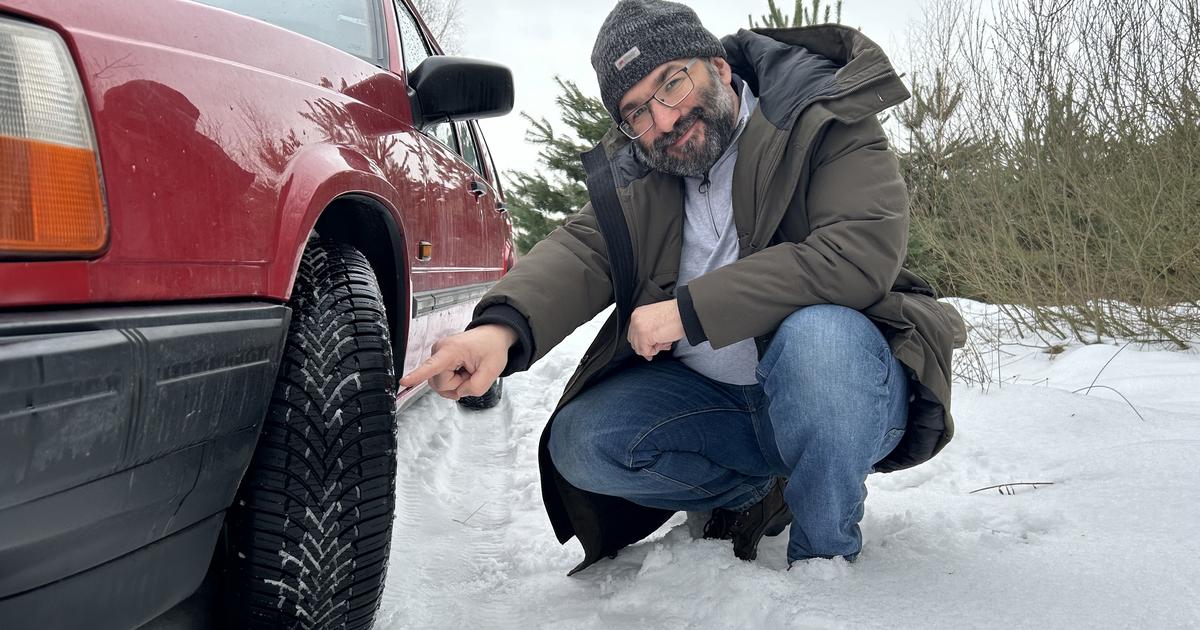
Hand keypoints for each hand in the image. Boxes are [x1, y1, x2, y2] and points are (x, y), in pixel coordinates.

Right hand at [398, 324, 515, 399]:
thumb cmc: (491, 348)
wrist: (491, 337)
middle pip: (440, 383)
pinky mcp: (437, 360)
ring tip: (467, 371)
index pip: (432, 366)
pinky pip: (440, 380)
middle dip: (458, 384)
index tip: (403, 381)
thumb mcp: (492, 370)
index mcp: (452, 350)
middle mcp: (439, 350)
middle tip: (471, 372)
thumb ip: (476, 387)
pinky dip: (453, 381)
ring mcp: (436, 355)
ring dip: (456, 383)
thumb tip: (459, 393)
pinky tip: (462, 372)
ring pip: (439, 384)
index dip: (417, 375)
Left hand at [627, 299, 684, 359]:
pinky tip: (665, 342)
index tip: (651, 346)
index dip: (643, 342)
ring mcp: (639, 327)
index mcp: (638, 313)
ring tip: (665, 342)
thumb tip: (646, 343)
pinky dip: (655, 351)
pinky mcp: (645, 335)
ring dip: (652, 349)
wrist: (686, 312)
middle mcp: (636, 319)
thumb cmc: (676, 314)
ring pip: (639, 348)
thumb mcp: (657, 318)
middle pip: (634, 342)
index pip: (633, 333)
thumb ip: (648, 328)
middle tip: (660, 345)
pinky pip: (645, 351)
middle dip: (647, 346)